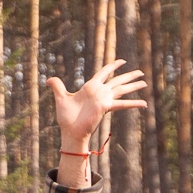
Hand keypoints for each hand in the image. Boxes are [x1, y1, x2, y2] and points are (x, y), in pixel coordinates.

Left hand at [49, 60, 147, 187]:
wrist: (70, 131)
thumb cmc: (66, 117)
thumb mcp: (60, 97)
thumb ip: (57, 86)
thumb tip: (48, 79)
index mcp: (91, 86)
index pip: (104, 72)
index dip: (113, 66)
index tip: (122, 61)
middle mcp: (100, 92)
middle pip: (118, 80)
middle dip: (129, 76)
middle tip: (141, 72)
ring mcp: (104, 99)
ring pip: (122, 89)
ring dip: (133, 85)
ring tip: (145, 82)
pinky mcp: (106, 107)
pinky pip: (122, 104)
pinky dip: (133, 104)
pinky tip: (144, 104)